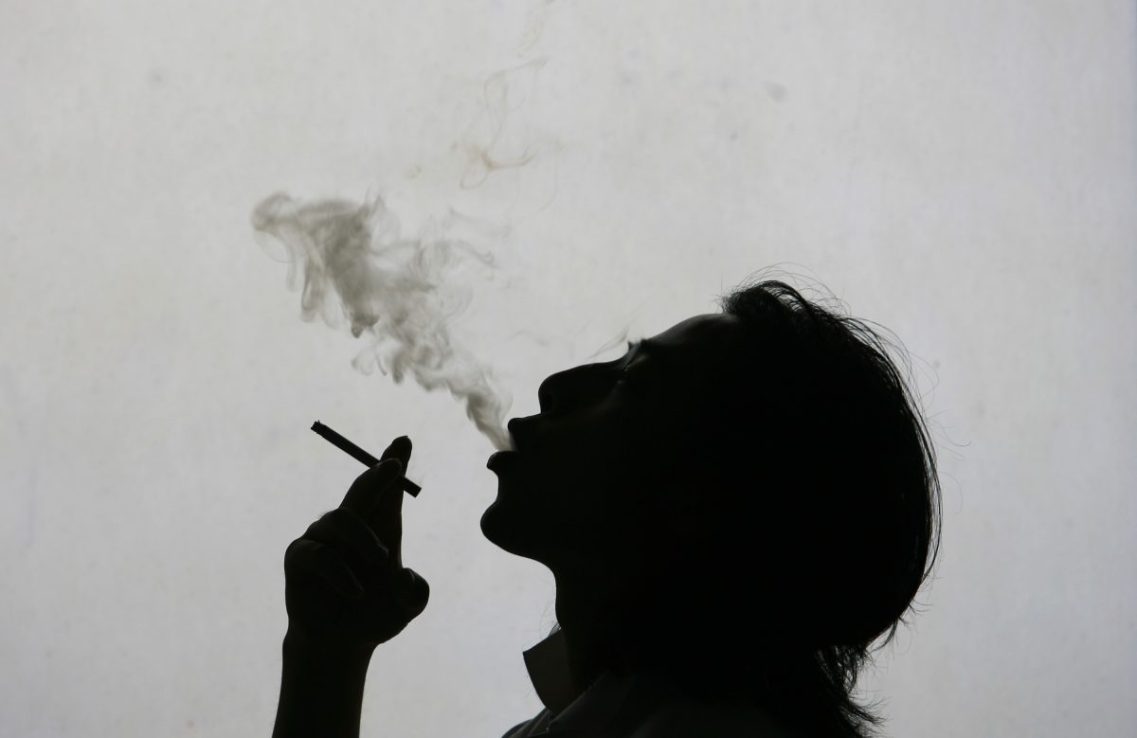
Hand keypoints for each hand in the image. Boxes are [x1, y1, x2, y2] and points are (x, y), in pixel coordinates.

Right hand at [282, 436, 429, 653]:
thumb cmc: (376, 617)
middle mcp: (352, 525)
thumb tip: (406, 578)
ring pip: (342, 520)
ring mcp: (323, 538)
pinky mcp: (300, 557)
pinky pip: (318, 553)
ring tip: (381, 560)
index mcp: (382, 527)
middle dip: (378, 475)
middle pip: (363, 490)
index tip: (403, 441)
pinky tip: (356, 590)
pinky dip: (340, 571)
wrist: (341, 645)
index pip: (388, 491)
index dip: (393, 463)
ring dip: (364, 539)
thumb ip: (414, 594)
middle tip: (395, 464)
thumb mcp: (406, 607)